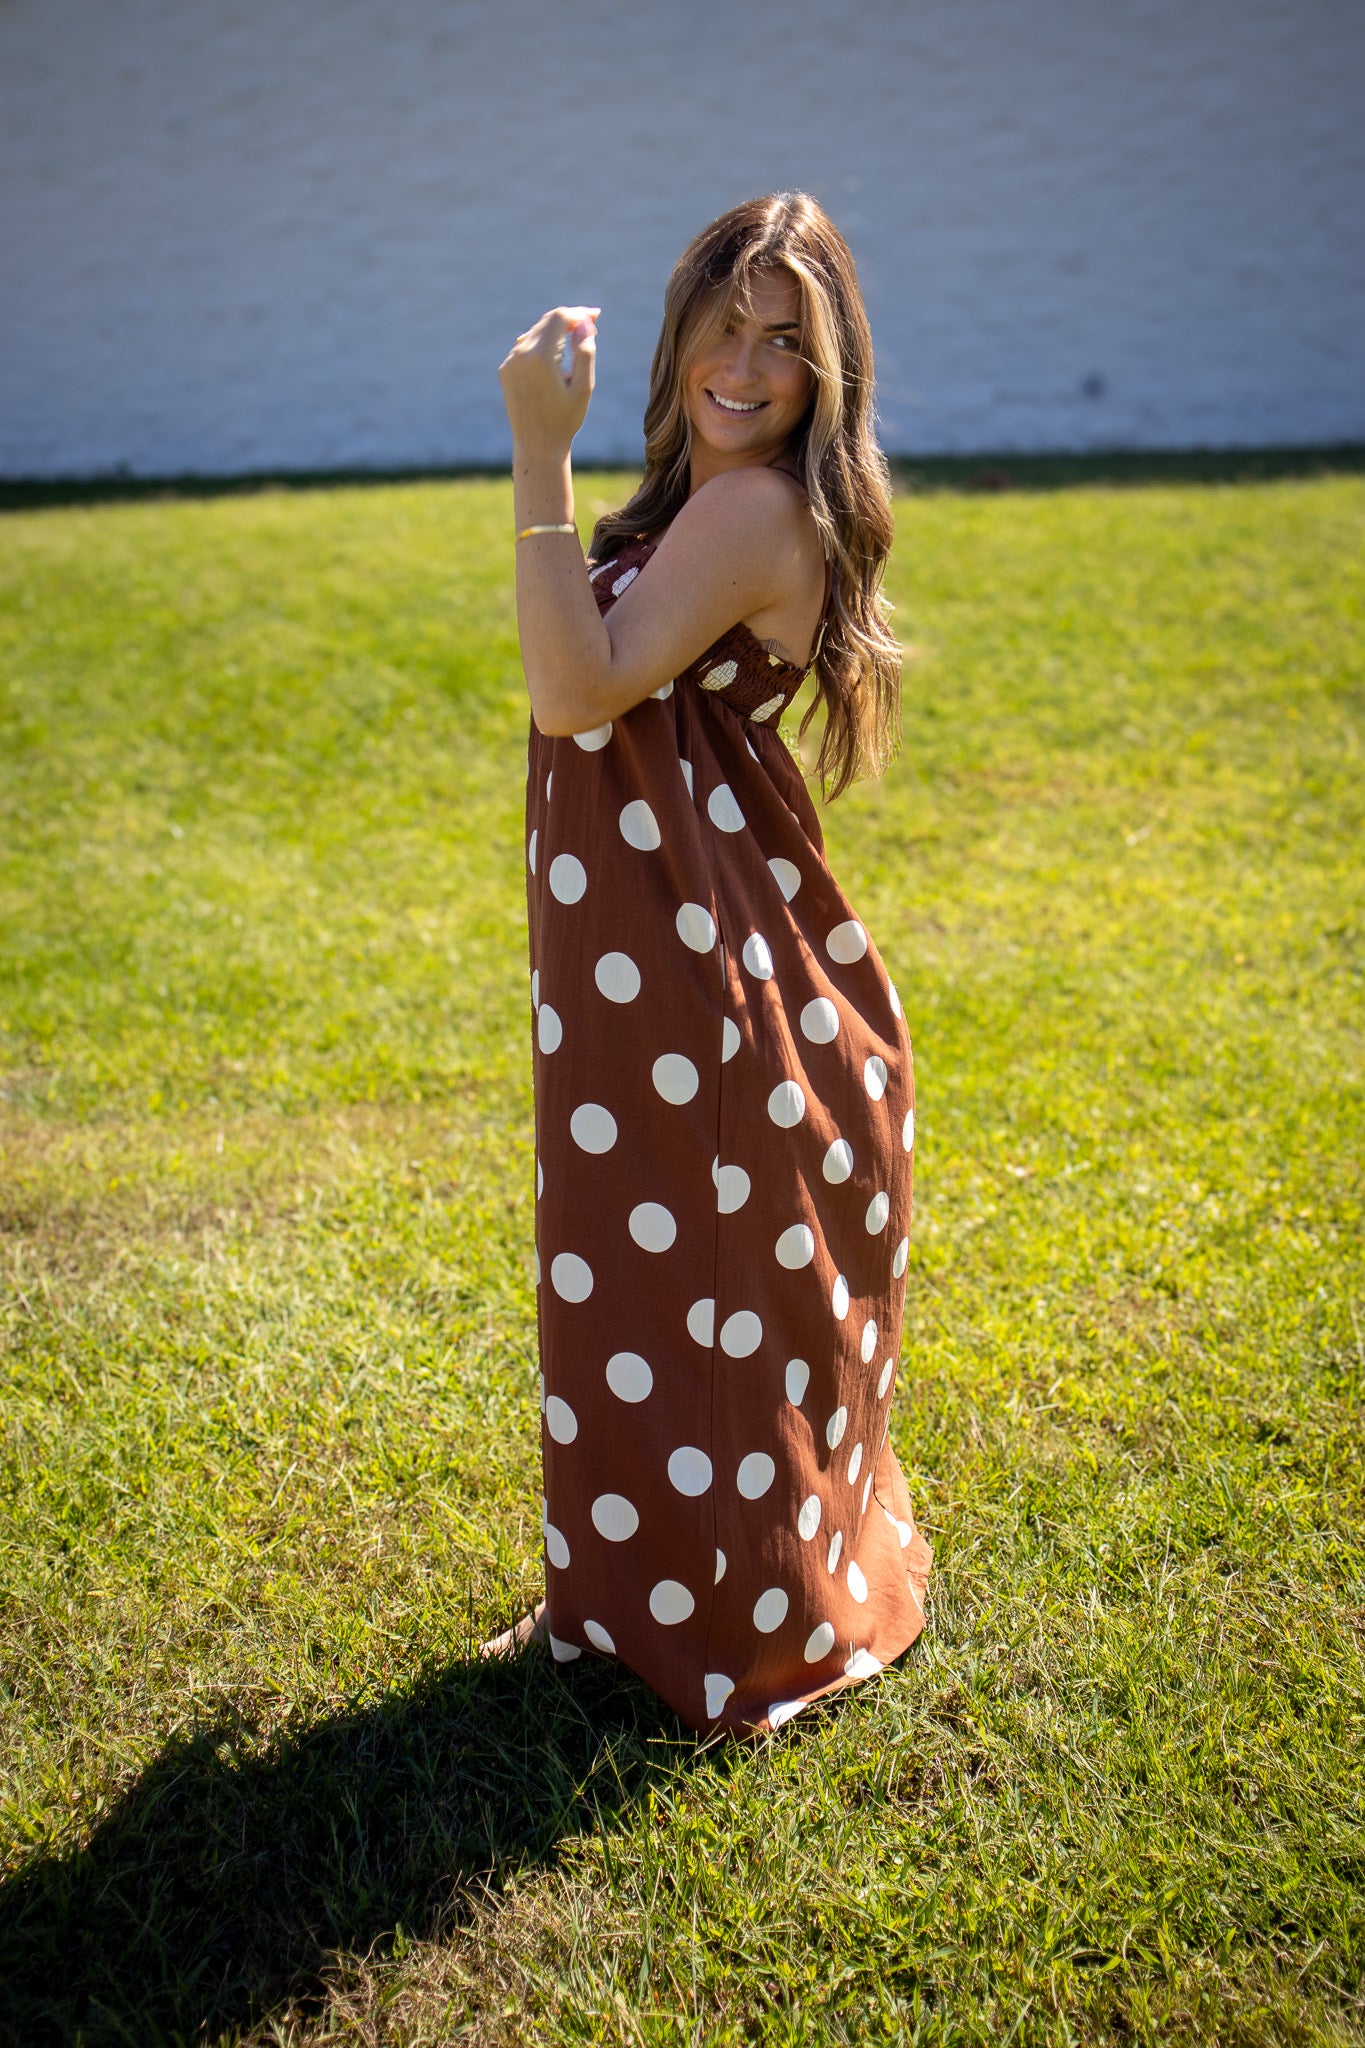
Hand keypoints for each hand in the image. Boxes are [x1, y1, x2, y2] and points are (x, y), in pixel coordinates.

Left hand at [499, 306, 598, 457]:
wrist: (537, 446)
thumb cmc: (565, 420)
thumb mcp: (584, 387)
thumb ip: (586, 352)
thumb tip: (585, 324)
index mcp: (541, 356)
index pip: (559, 317)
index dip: (579, 313)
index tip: (595, 316)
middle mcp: (521, 354)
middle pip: (547, 321)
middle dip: (568, 321)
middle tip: (590, 327)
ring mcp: (509, 362)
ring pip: (536, 333)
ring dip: (556, 333)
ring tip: (576, 343)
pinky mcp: (505, 370)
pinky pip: (525, 348)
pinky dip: (542, 346)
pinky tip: (556, 358)